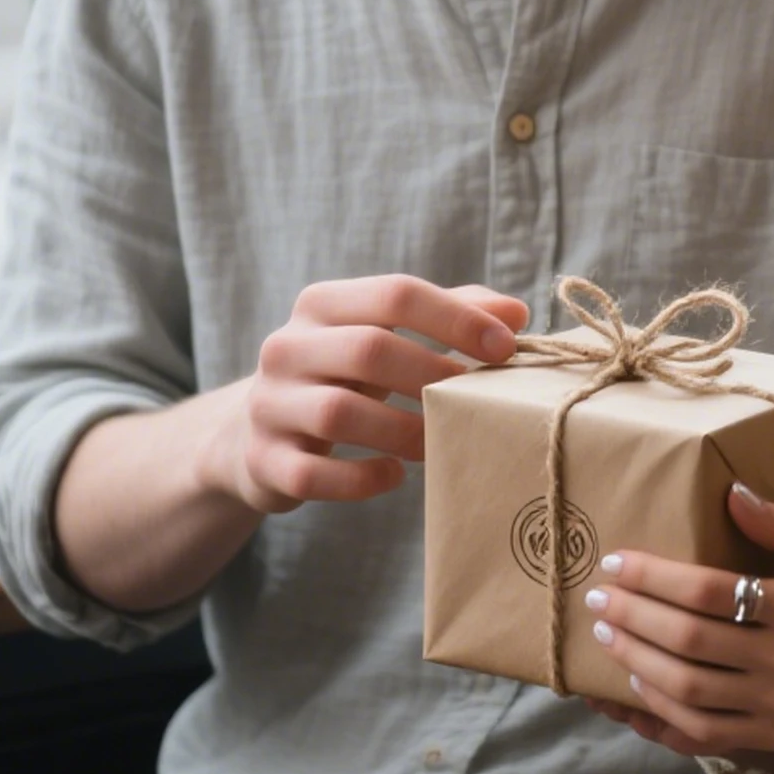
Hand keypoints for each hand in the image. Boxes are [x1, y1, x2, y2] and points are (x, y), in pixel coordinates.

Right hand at [203, 276, 527, 513]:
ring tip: (441, 441)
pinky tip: (394, 476)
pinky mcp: (262, 461)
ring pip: (339, 413)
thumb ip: (451, 315)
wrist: (256, 431)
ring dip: (403, 431)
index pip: (395, 294)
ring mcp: (269, 405)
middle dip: (432, 375)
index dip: (456, 318)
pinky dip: (360, 479)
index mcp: (323, 304)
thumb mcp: (387, 335)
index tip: (506, 347)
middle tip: (475, 401)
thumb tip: (516, 313)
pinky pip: (313, 474)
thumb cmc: (345, 375)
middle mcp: (287, 346)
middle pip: (367, 349)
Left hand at [584, 483, 773, 758]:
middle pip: (687, 639)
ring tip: (606, 638)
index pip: (707, 591)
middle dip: (631, 616)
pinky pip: (705, 735)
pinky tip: (636, 695)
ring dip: (637, 663)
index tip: (617, 562)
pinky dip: (663, 717)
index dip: (654, 576)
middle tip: (595, 598)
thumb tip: (731, 491)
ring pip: (687, 690)